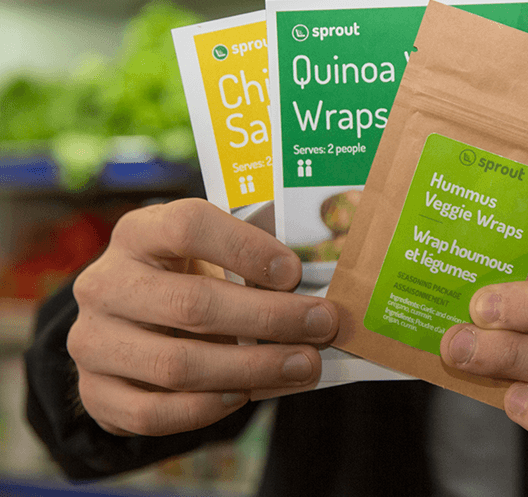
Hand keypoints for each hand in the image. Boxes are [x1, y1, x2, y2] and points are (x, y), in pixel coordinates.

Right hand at [68, 199, 337, 436]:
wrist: (128, 326)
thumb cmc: (188, 279)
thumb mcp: (210, 256)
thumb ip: (253, 265)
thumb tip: (317, 295)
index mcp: (139, 233)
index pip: (187, 226)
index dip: (246, 248)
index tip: (295, 272)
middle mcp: (106, 284)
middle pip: (192, 304)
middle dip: (270, 319)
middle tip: (322, 325)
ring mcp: (93, 341)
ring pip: (178, 364)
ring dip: (253, 369)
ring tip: (304, 366)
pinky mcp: (94, 391)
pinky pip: (153, 413)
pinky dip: (207, 408)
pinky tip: (247, 395)